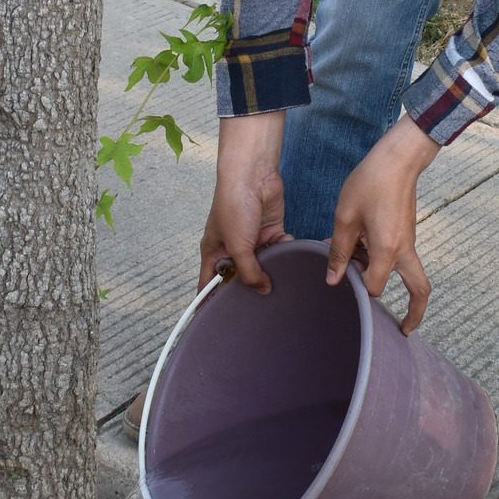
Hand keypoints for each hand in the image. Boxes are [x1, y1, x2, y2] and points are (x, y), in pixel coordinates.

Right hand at [199, 111, 287, 292]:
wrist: (252, 176)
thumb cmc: (233, 206)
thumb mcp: (238, 246)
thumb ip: (249, 272)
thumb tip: (263, 291)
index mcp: (213, 252)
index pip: (208, 283)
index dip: (209, 302)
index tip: (216, 322)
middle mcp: (231, 247)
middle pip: (239, 276)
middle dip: (249, 288)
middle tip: (261, 308)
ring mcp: (251, 239)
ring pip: (262, 264)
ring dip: (271, 270)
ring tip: (281, 285)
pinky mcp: (270, 230)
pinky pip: (279, 249)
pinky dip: (285, 251)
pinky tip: (290, 255)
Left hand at [326, 115, 439, 334]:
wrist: (398, 159)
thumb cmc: (370, 183)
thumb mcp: (345, 217)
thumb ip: (339, 250)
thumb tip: (334, 279)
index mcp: (388, 250)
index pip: (374, 287)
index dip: (356, 288)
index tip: (340, 283)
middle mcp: (405, 250)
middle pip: (419, 290)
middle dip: (414, 313)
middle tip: (403, 330)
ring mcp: (409, 241)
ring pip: (407, 273)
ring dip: (387, 278)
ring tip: (356, 270)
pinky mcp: (406, 232)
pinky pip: (400, 256)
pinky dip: (383, 261)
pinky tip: (358, 249)